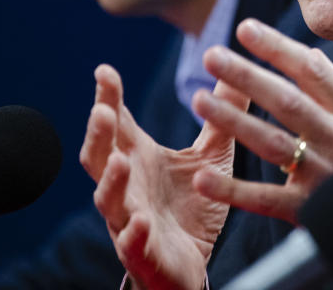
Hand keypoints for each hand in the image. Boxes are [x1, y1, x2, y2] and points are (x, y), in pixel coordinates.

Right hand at [79, 64, 248, 289]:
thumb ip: (220, 115)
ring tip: (120, 161)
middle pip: (100, 157)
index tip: (104, 71)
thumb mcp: (212, 155)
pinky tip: (138, 221)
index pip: (116, 124)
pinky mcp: (142, 252)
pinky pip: (130, 243)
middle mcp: (127, 185)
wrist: (191, 264)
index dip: (107, 98)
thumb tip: (234, 69)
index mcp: (139, 158)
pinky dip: (131, 233)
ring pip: (108, 199)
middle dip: (98, 134)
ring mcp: (129, 219)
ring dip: (111, 181)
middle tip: (103, 110)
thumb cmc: (194, 204)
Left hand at [191, 19, 332, 289]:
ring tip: (198, 100)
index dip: (278, 48)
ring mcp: (327, 176)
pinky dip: (233, 191)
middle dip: (247, 76)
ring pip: (273, 143)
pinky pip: (266, 200)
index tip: (245, 28)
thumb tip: (305, 55)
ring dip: (233, 121)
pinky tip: (203, 179)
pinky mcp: (314, 213)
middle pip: (288, 101)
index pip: (313, 72)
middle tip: (210, 55)